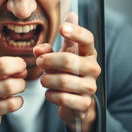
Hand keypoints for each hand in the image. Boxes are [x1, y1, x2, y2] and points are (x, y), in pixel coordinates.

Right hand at [0, 28, 26, 131]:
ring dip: (21, 84)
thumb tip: (21, 68)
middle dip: (19, 66)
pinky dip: (19, 100)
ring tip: (19, 84)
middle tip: (22, 68)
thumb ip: (6, 59)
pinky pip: (11, 103)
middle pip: (2, 65)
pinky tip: (15, 98)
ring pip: (10, 85)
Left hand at [33, 15, 100, 131]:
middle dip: (48, 61)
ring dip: (48, 80)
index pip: (87, 38)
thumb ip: (46, 50)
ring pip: (63, 81)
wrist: (75, 99)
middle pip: (68, 60)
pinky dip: (51, 95)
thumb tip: (38, 48)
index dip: (75, 32)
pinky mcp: (85, 103)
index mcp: (88, 52)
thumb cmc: (65, 70)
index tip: (61, 28)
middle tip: (39, 62)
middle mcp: (93, 68)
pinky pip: (63, 98)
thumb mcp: (56, 56)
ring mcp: (91, 86)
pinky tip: (49, 93)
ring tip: (43, 80)